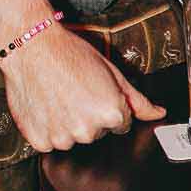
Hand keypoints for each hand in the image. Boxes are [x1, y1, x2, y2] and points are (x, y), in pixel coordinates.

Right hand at [0, 21, 162, 153]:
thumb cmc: (71, 54)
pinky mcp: (40, 142)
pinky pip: (50, 142)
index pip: (121, 123)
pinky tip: (45, 106)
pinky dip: (48, 128)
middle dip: (90, 115)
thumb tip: (159, 114)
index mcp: (111, 113)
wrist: (31, 48)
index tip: (95, 90)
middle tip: (76, 90)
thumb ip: (137, 100)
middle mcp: (88, 131)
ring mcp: (62, 139)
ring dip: (68, 123)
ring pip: (73, 138)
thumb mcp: (112, 72)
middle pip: (97, 132)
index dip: (109, 105)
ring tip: (59, 96)